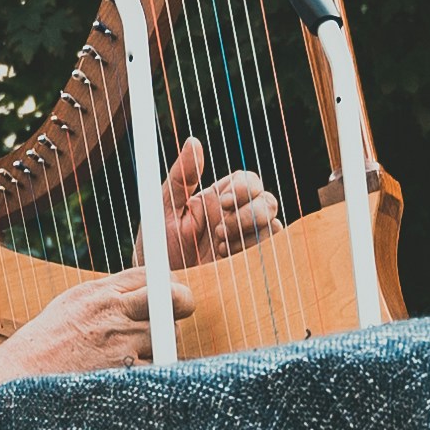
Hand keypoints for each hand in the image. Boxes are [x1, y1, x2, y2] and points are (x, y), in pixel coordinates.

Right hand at [0, 271, 165, 377]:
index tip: (168, 297)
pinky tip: (130, 378)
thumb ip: (106, 297)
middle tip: (172, 322)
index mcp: (99, 292)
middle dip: (179, 309)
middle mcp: (113, 311)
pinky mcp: (125, 372)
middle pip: (175, 300)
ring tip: (137, 358)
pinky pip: (158, 369)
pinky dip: (151, 375)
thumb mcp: (70, 306)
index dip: (167, 285)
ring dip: (162, 349)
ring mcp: (121, 343)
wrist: (17, 380)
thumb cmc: (43, 347)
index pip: (153, 275)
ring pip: (170, 339)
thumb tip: (142, 291)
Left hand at [163, 142, 281, 264]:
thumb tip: (193, 141)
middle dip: (248, 214)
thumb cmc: (158, 246)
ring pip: (272, 226)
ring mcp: (245, 242)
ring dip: (248, 236)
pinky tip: (229, 262)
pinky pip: (270, 252)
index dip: (243, 188)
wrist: (159, 287)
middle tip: (219, 232)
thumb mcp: (165, 207)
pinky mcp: (249, 265)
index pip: (248, 181)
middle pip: (267, 201)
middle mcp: (237, 217)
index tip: (223, 203)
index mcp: (219, 198)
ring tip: (220, 249)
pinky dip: (254, 253)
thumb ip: (181, 176)